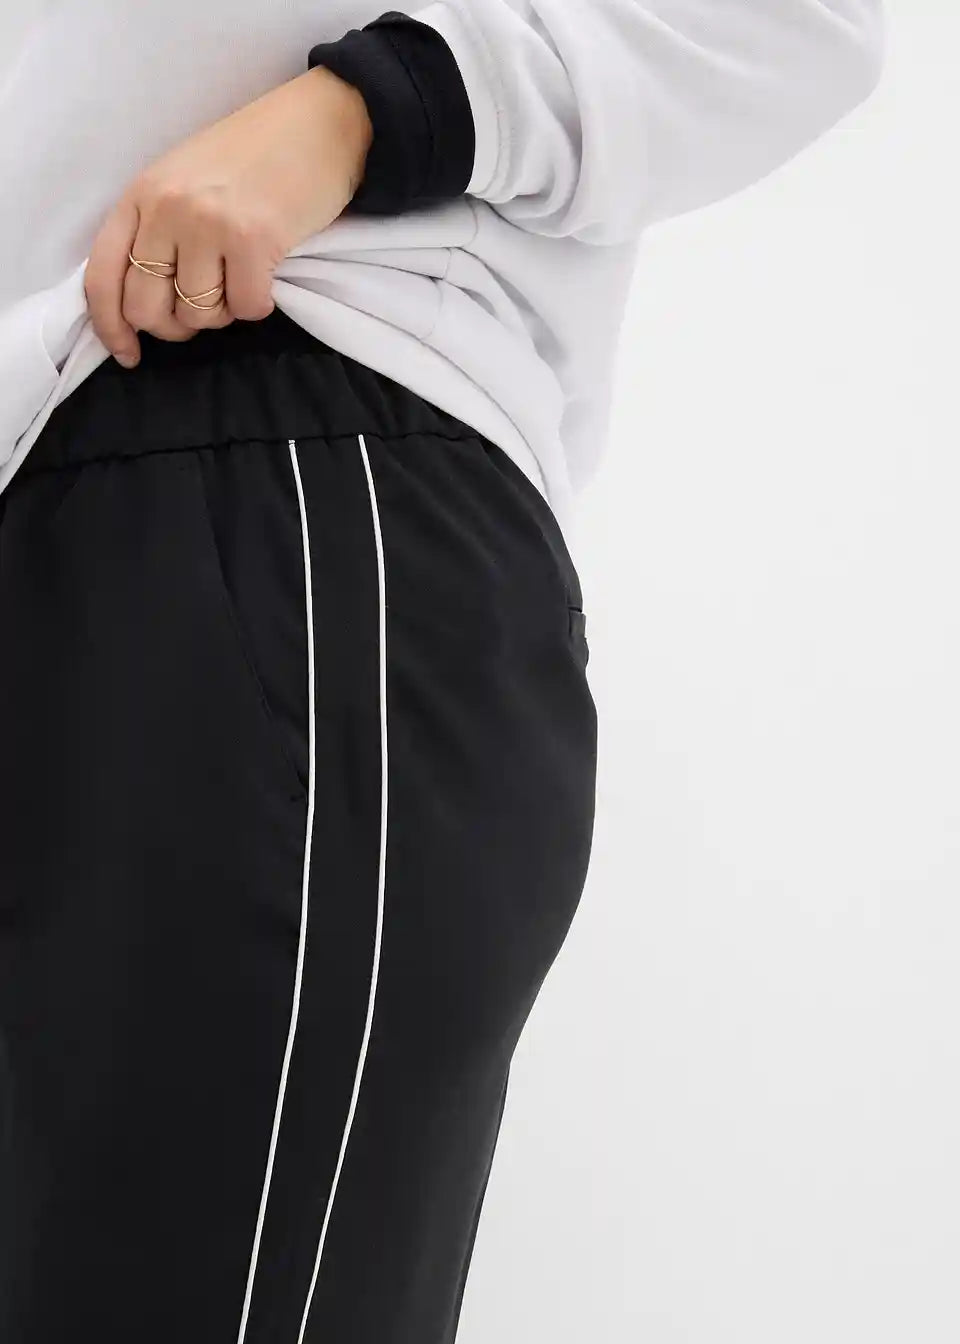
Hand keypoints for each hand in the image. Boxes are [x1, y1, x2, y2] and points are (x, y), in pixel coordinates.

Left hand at [85, 67, 372, 366]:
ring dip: (223, 313)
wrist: (319, 123)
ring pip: (197, 315)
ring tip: (240, 280)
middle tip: (205, 311)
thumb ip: (157, 231)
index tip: (129, 353)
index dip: (111, 327)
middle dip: (176, 326)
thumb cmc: (255, 156)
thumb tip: (147, 305)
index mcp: (142, 195)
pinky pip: (246, 309)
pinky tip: (268, 276)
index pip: (102, 277)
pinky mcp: (252, 240)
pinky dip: (259, 304)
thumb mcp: (184, 181)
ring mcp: (207, 223)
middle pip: (146, 309)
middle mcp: (166, 208)